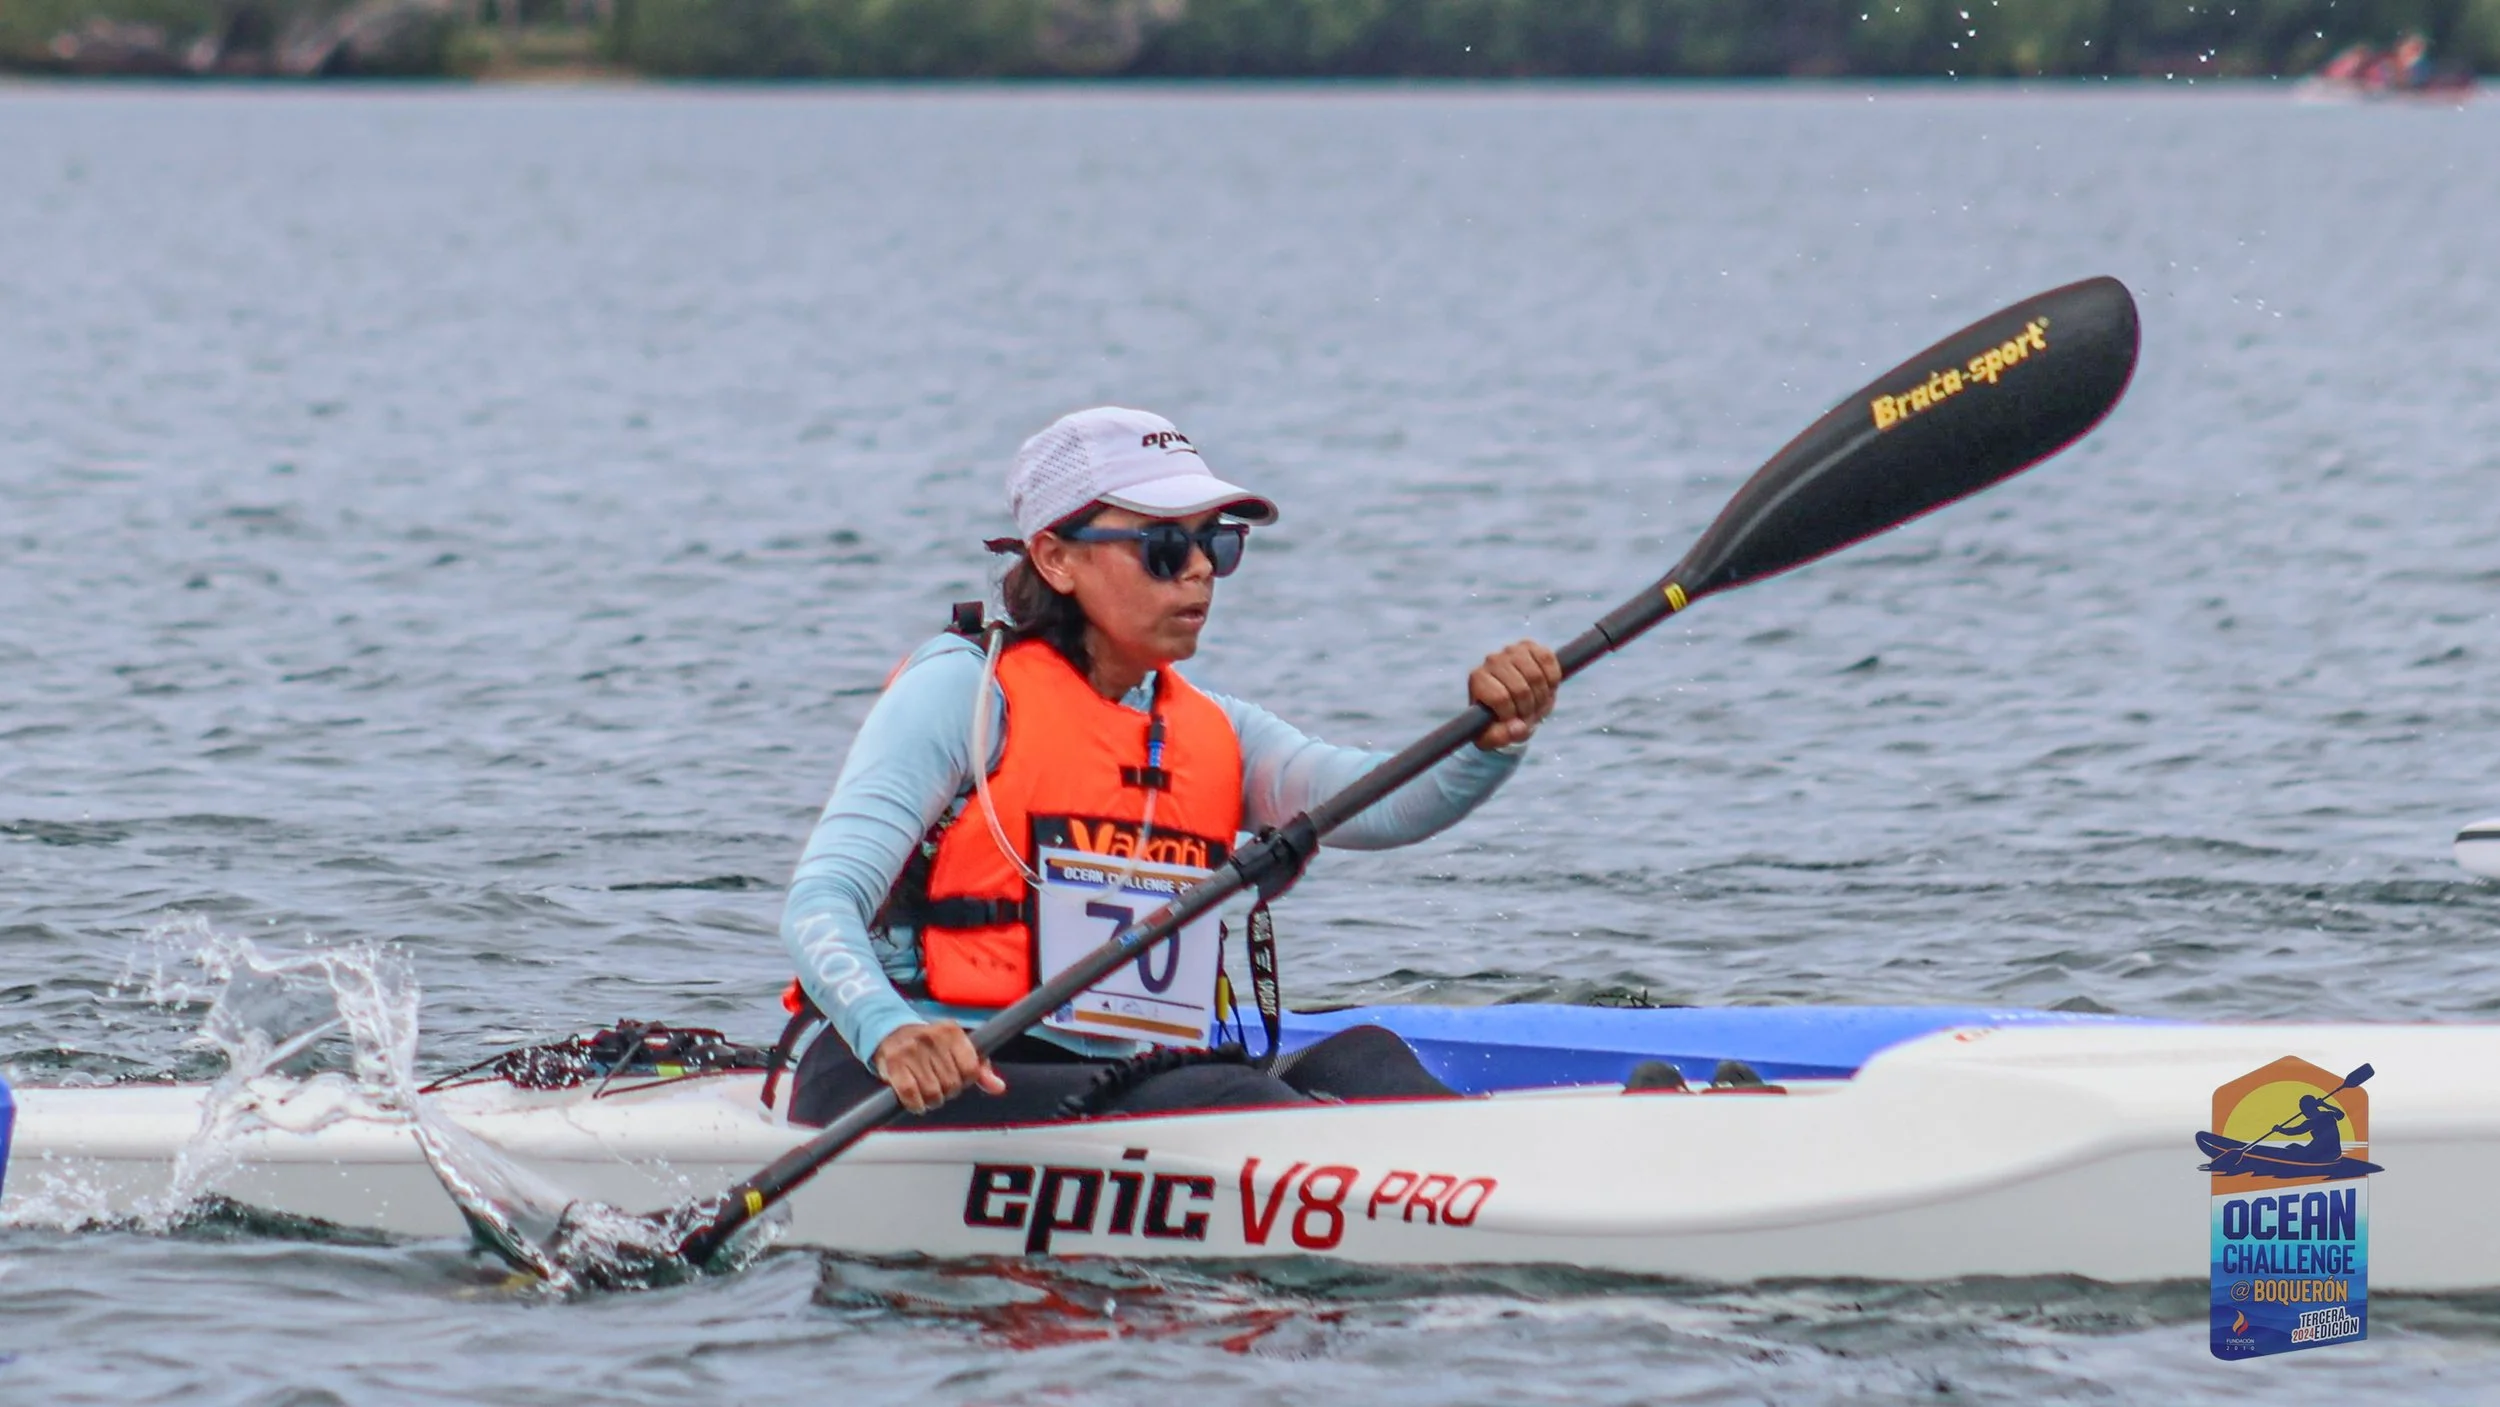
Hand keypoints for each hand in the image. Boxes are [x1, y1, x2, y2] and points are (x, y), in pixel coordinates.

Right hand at [871, 1022, 1004, 1113]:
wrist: (891, 1033)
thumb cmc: (931, 1046)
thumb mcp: (958, 1050)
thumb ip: (981, 1069)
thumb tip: (998, 1087)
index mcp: (952, 1032)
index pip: (971, 1069)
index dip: (966, 1080)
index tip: (957, 1078)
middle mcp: (932, 1038)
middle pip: (952, 1084)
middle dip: (947, 1091)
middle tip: (939, 1085)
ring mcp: (911, 1050)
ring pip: (933, 1092)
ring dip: (932, 1100)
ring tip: (928, 1092)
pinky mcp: (893, 1064)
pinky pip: (911, 1094)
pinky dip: (915, 1105)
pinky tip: (916, 1102)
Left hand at [1470, 639, 1561, 749]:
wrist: (1513, 701)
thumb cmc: (1499, 720)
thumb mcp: (1493, 736)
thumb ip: (1500, 738)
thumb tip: (1518, 728)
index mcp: (1478, 679)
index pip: (1500, 698)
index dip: (1513, 715)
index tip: (1515, 723)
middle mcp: (1492, 660)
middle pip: (1520, 689)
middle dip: (1529, 709)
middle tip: (1530, 717)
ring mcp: (1511, 650)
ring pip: (1536, 676)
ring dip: (1542, 697)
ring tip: (1537, 705)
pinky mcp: (1530, 646)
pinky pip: (1547, 660)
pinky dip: (1552, 679)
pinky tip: (1547, 689)